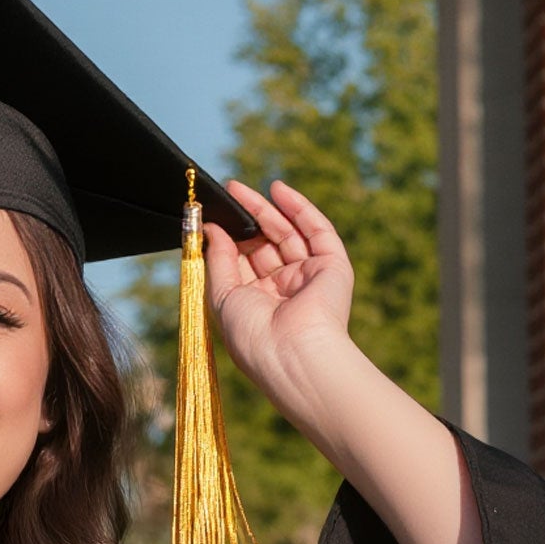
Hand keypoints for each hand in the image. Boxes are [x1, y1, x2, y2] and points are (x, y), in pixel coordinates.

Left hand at [202, 176, 357, 414]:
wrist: (292, 353)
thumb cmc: (252, 335)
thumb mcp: (222, 296)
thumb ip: (217, 260)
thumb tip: (211, 229)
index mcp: (258, 305)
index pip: (243, 264)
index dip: (229, 240)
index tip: (212, 218)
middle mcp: (284, 291)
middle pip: (265, 245)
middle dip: (247, 219)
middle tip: (228, 193)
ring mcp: (309, 277)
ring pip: (288, 234)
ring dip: (267, 209)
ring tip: (240, 189)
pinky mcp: (332, 266)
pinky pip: (317, 230)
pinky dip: (298, 208)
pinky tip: (277, 189)